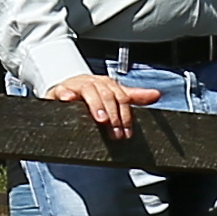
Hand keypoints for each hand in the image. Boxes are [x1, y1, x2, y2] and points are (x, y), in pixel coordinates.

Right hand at [45, 73, 163, 134]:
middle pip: (107, 95)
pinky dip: (66, 94)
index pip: (121, 97)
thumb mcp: (114, 96)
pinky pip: (63, 90)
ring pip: (89, 91)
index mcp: (107, 84)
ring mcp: (76, 85)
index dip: (126, 115)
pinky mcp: (60, 90)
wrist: (66, 90)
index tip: (127, 132)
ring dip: (96, 105)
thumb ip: (134, 96)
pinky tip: (69, 100)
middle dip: (113, 115)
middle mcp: (94, 82)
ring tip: (100, 119)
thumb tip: (156, 94)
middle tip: (115, 132)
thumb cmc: (91, 95)